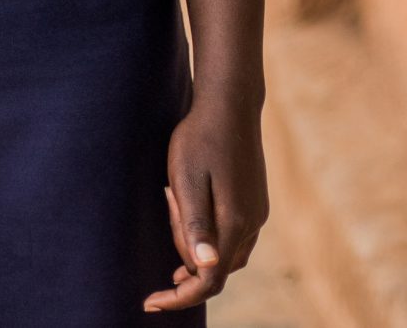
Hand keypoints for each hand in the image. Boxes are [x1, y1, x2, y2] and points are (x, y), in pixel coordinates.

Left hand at [143, 101, 267, 312]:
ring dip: (197, 252)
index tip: (148, 302)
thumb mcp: (187, 180)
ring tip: (175, 218)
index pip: (208, 281)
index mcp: (234, 223)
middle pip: (215, 269)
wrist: (230, 103)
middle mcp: (252, 224)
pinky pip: (234, 238)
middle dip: (183, 257)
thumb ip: (195, 226)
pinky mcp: (256, 203)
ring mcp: (257, 214)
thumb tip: (203, 269)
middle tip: (168, 201)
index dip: (178, 298)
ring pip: (227, 256)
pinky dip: (212, 241)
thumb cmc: (200, 139)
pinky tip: (196, 222)